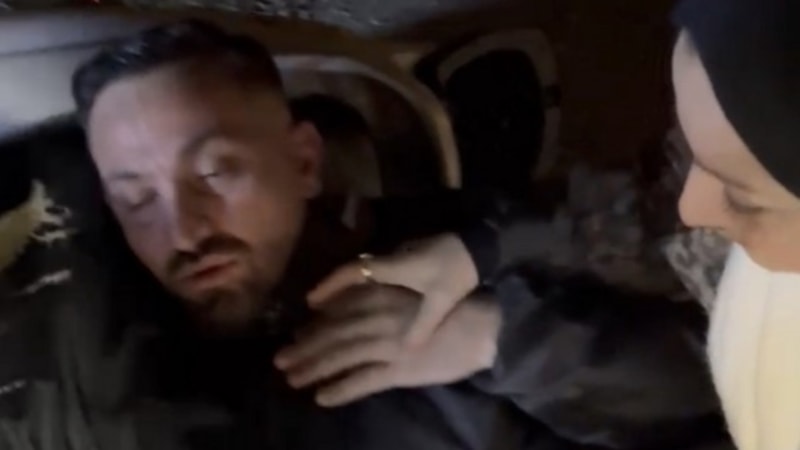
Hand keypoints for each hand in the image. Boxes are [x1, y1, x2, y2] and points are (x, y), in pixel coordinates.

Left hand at [277, 284, 499, 406]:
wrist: (479, 326)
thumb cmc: (444, 306)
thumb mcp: (404, 294)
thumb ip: (376, 299)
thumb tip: (344, 308)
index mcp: (378, 297)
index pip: (336, 314)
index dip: (312, 328)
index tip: (295, 337)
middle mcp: (376, 320)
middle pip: (331, 336)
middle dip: (303, 349)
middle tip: (279, 360)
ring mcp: (387, 345)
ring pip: (340, 357)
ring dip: (313, 369)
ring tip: (292, 379)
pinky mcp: (399, 369)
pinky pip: (363, 381)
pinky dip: (341, 390)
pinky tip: (322, 398)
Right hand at [307, 233, 479, 346]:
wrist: (479, 246)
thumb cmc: (458, 271)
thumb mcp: (441, 300)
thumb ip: (423, 324)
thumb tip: (406, 350)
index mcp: (393, 266)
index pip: (352, 273)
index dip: (329, 287)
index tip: (310, 301)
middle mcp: (390, 258)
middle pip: (352, 271)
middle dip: (332, 289)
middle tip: (314, 308)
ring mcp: (399, 257)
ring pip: (364, 272)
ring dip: (347, 287)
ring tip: (333, 307)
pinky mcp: (408, 258)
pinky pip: (377, 272)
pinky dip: (365, 286)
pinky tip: (363, 301)